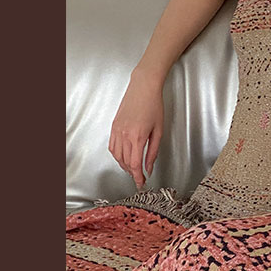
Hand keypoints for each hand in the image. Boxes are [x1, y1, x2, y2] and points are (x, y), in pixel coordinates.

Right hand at [108, 69, 163, 188]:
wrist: (143, 87)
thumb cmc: (154, 105)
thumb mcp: (158, 130)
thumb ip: (153, 152)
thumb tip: (149, 167)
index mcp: (137, 137)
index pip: (135, 164)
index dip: (138, 177)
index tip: (141, 183)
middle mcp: (124, 135)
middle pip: (125, 162)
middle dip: (132, 173)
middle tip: (139, 178)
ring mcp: (117, 130)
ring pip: (116, 155)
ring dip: (123, 165)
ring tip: (132, 169)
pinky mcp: (114, 126)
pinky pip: (112, 146)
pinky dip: (116, 155)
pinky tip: (123, 157)